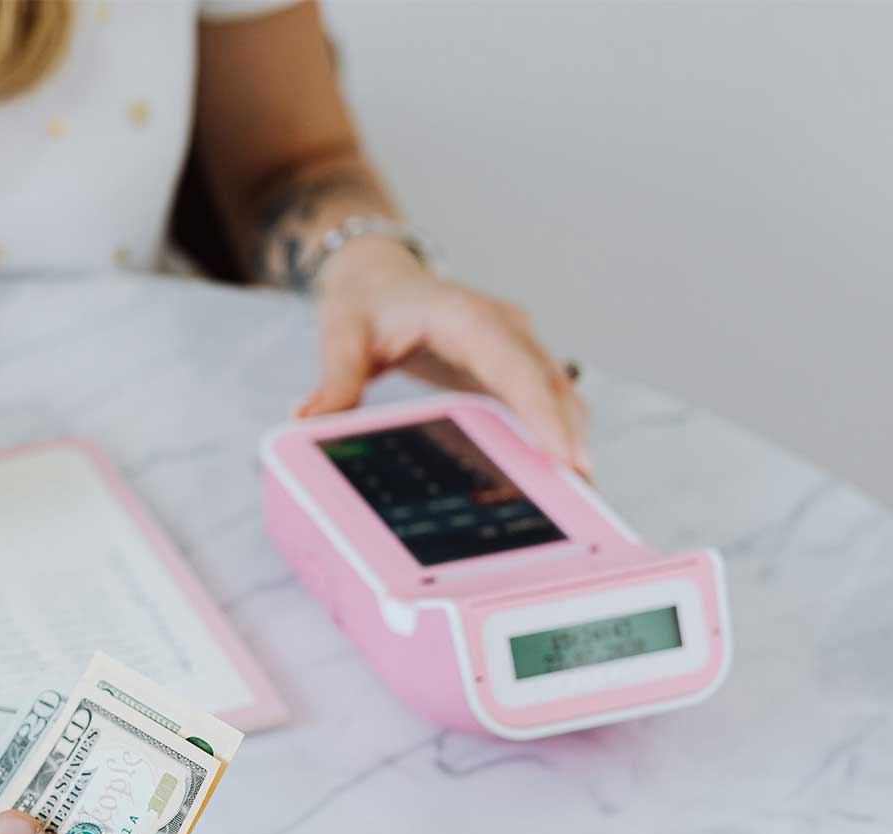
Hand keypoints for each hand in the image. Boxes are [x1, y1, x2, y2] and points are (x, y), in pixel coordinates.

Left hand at [300, 237, 590, 475]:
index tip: (564, 456)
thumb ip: (335, 379)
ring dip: (570, 439)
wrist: (378, 277)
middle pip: (548, 384)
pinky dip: (554, 434)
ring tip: (578, 498)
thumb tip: (310, 422)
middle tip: (582, 493)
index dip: (543, 412)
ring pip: (557, 393)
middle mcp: (502, 328)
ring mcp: (513, 345)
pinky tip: (552, 479)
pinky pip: (544, 399)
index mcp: (465, 317)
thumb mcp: (342, 334)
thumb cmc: (364, 302)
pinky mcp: (512, 365)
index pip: (514, 366)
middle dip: (569, 437)